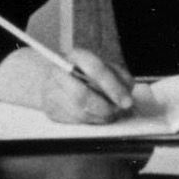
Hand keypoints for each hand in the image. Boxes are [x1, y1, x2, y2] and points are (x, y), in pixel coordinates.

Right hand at [0, 47, 133, 123]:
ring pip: (79, 113)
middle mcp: (59, 72)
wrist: (59, 78)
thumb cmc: (89, 73)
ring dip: (100, 117)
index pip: (95, 69)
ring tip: (109, 112)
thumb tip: (126, 96)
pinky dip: (90, 121)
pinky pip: (75, 122)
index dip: (113, 87)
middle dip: (105, 108)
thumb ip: (120, 78)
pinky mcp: (51, 112)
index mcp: (76, 55)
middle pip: (82, 96)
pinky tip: (96, 115)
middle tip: (118, 111)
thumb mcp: (107, 67)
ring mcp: (51, 92)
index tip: (126, 101)